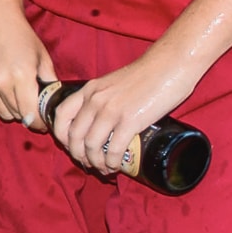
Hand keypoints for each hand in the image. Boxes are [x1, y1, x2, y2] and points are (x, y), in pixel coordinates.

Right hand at [0, 4, 55, 127]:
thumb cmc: (21, 36)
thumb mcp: (42, 57)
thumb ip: (50, 82)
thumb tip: (54, 102)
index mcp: (21, 77)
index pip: (32, 115)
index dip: (40, 123)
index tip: (45, 123)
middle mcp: (1, 84)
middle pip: (18, 116)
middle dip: (29, 115)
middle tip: (35, 106)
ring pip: (4, 113)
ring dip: (14, 110)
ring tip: (20, 97)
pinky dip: (0, 102)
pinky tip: (6, 89)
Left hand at [50, 50, 196, 179]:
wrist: (170, 64)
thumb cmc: (147, 74)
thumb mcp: (113, 82)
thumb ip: (103, 97)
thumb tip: (102, 122)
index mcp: (90, 89)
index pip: (61, 115)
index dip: (61, 136)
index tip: (71, 146)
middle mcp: (95, 100)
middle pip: (74, 136)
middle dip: (78, 155)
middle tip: (88, 163)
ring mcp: (111, 111)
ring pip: (91, 146)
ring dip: (95, 162)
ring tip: (104, 168)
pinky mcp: (130, 121)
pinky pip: (113, 149)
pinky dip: (111, 162)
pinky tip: (115, 166)